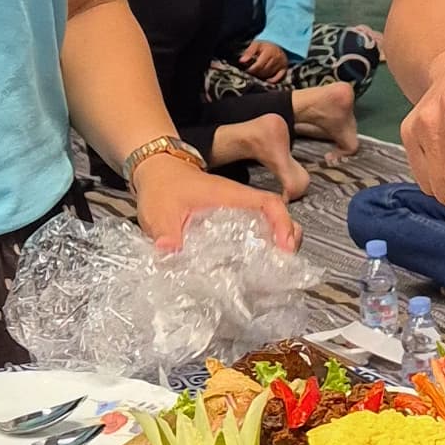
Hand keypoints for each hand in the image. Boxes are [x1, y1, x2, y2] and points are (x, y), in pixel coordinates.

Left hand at [131, 145, 298, 254]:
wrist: (156, 173)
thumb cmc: (162, 187)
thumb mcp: (160, 210)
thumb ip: (165, 231)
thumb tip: (169, 252)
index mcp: (229, 196)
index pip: (269, 203)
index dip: (283, 223)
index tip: (285, 247)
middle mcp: (239, 203)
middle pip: (277, 217)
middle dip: (288, 239)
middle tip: (284, 266)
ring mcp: (236, 212)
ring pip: (267, 226)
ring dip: (275, 246)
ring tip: (275, 272)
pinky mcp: (229, 223)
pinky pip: (252, 233)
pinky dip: (259, 249)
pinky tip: (254, 269)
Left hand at [237, 35, 290, 81]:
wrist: (278, 46)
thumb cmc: (265, 47)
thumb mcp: (256, 45)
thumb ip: (249, 52)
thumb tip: (242, 60)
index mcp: (269, 51)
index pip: (259, 65)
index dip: (252, 70)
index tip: (247, 71)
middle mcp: (277, 57)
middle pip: (264, 71)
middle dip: (256, 73)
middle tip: (252, 72)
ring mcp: (282, 64)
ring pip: (270, 75)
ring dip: (262, 76)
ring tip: (258, 73)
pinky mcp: (284, 69)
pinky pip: (278, 79)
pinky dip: (272, 81)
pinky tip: (266, 79)